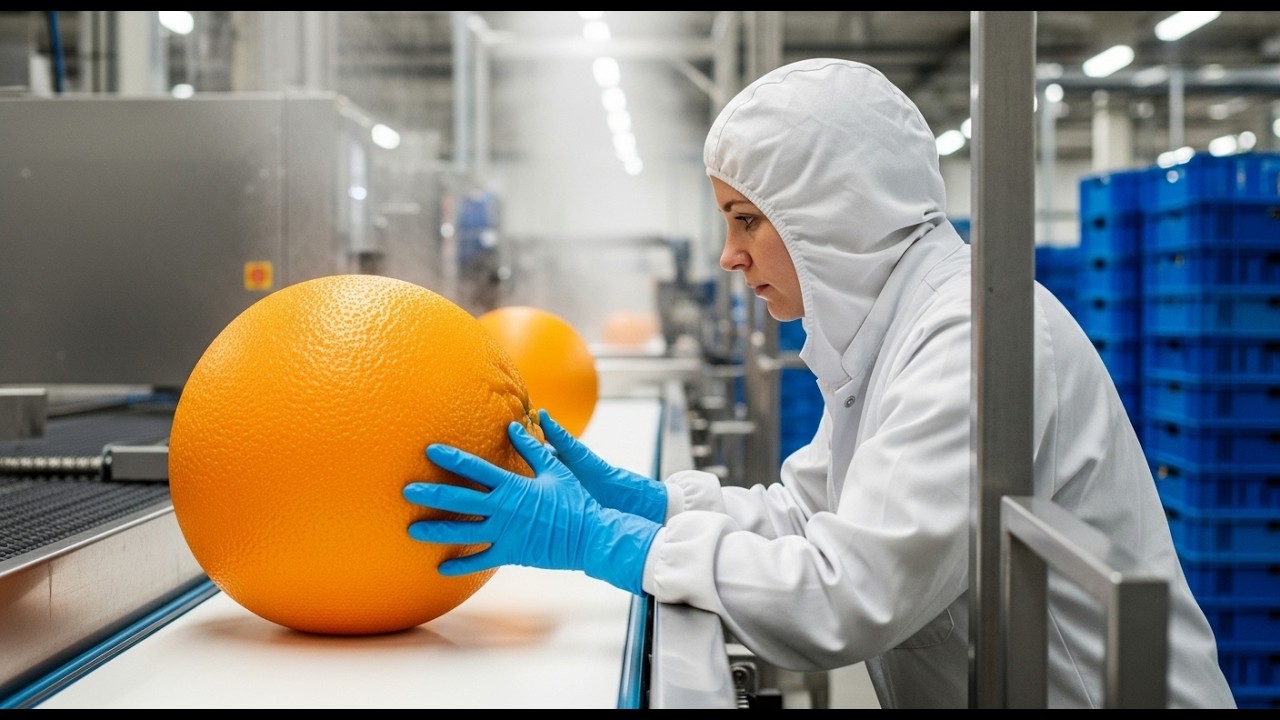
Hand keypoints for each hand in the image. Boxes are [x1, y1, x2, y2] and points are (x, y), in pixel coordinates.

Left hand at [404, 420, 659, 595]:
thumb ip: (532, 449)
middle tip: (407, 490)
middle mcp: (504, 509)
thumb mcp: (555, 470)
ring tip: (412, 531)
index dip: (452, 458)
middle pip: (460, 500)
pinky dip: (460, 566)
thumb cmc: (575, 500)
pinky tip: (440, 569)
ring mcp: (505, 533)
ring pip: (463, 533)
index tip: (430, 450)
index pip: (475, 469)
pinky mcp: (511, 553)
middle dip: (432, 494)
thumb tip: (514, 427)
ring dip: (437, 531)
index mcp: (513, 486)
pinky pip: (480, 561)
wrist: (590, 535)